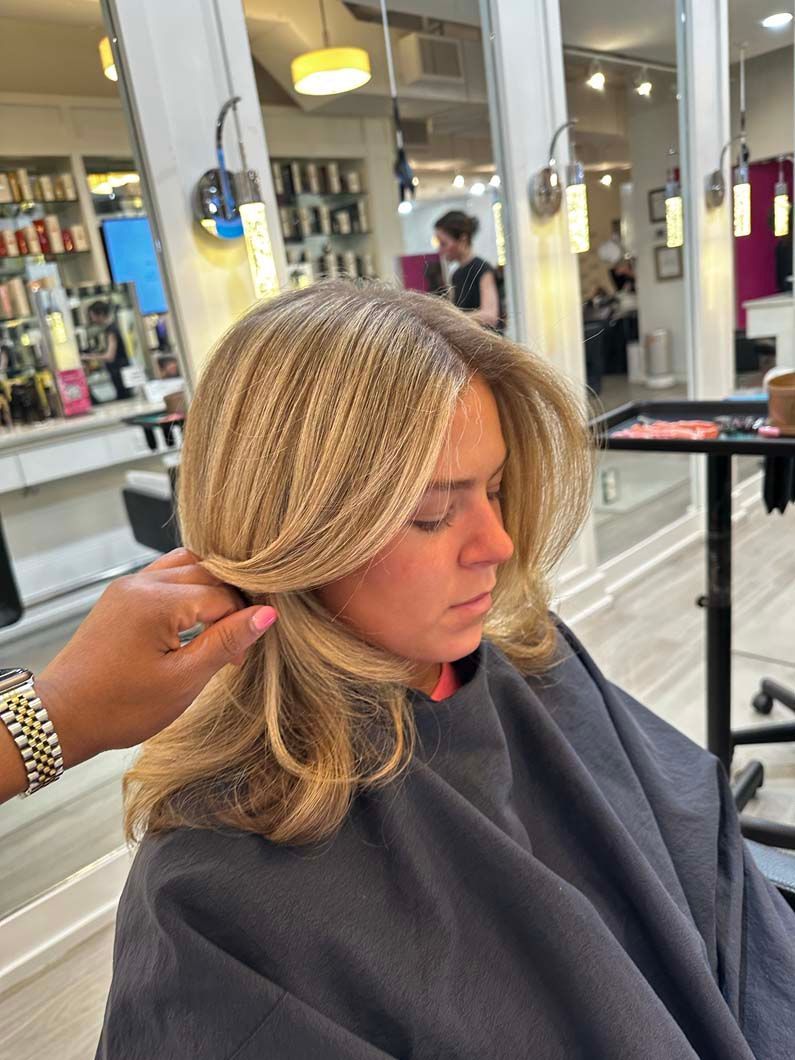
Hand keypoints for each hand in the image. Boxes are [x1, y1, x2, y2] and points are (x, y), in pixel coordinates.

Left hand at [34, 549, 276, 769]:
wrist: (62, 718)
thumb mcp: (182, 681)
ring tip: (218, 628)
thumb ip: (226, 642)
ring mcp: (128, 587)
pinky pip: (165, 577)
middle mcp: (141, 584)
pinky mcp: (120, 596)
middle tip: (237, 643)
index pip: (223, 594)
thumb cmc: (118, 707)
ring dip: (210, 591)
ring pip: (186, 567)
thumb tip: (265, 615)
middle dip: (230, 602)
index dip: (243, 621)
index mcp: (157, 602)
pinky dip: (187, 591)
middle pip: (207, 573)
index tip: (244, 654)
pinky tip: (193, 621)